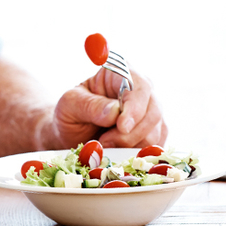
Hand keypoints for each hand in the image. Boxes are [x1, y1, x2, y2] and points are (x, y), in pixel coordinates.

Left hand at [51, 66, 167, 148]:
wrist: (72, 134)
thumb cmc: (70, 114)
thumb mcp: (70, 105)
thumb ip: (90, 106)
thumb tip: (115, 111)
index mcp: (119, 73)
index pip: (138, 86)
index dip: (135, 107)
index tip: (122, 127)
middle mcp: (140, 88)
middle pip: (153, 111)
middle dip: (130, 133)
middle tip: (105, 142)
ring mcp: (150, 110)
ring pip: (155, 131)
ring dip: (130, 144)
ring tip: (105, 144)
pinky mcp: (154, 131)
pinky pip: (156, 145)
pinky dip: (137, 152)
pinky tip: (117, 150)